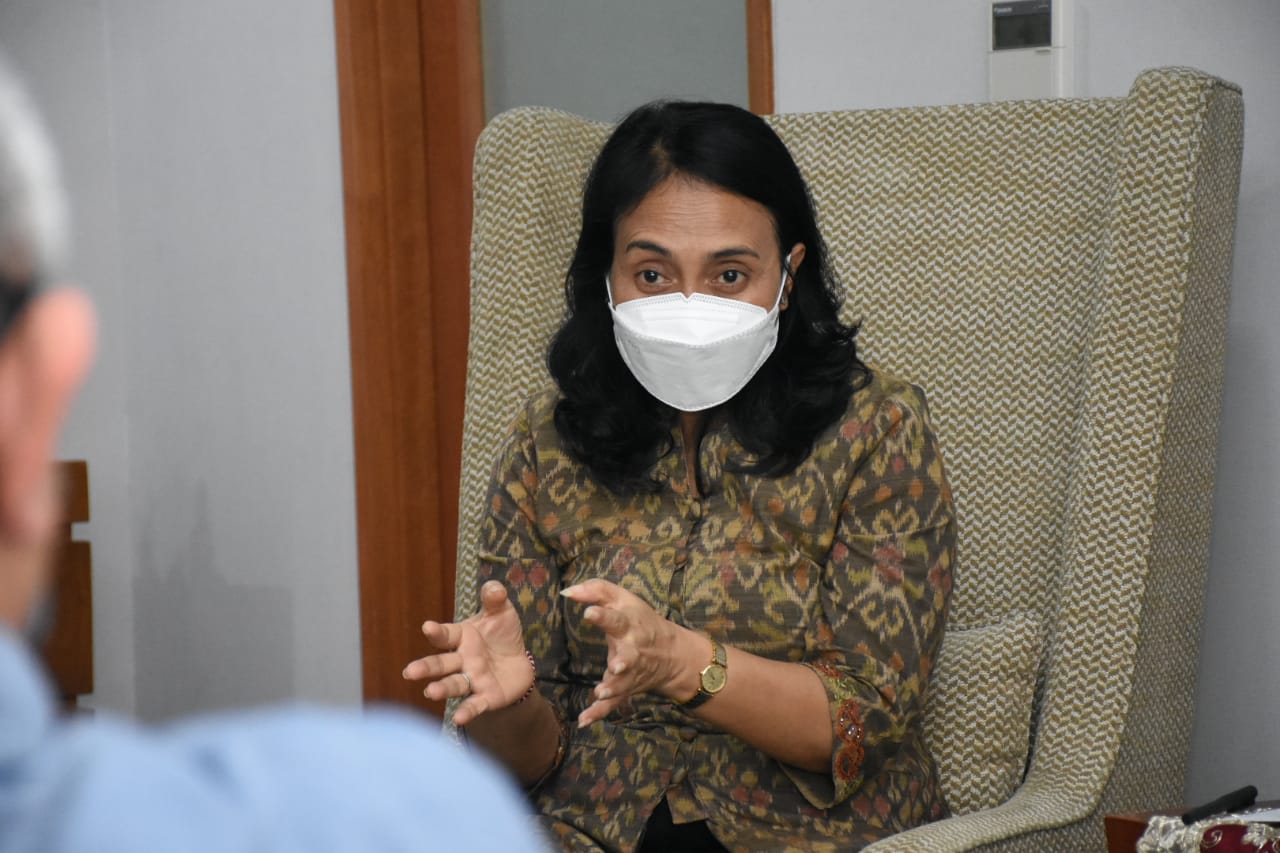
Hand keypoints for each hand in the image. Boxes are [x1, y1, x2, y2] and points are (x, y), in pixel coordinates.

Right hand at [402, 580, 533, 725]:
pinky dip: (467, 711)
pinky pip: (475, 705)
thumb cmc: (502, 635)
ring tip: (430, 692)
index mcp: (462, 637)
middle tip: (409, 672)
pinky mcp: (486, 697)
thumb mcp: (501, 613)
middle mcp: (462, 660)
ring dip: (441, 689)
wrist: (518, 663)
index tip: (427, 627)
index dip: (437, 632)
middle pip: (441, 664)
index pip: (446, 635)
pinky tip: (458, 719)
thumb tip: (494, 587)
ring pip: (453, 685)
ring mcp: (472, 680)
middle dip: (426, 668)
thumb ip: (495, 599)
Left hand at [561, 579, 697, 726]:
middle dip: (623, 662)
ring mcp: (630, 674)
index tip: (589, 612)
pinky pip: (613, 703)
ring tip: (601, 693)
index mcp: (629, 625)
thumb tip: (567, 591)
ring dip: (613, 689)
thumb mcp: (623, 599)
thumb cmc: (640, 621)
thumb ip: (596, 591)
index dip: (603, 616)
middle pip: (628, 656)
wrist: (672, 654)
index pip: (616, 619)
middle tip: (615, 665)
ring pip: (622, 684)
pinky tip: (584, 720)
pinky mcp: (626, 689)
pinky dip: (600, 713)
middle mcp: (632, 651)